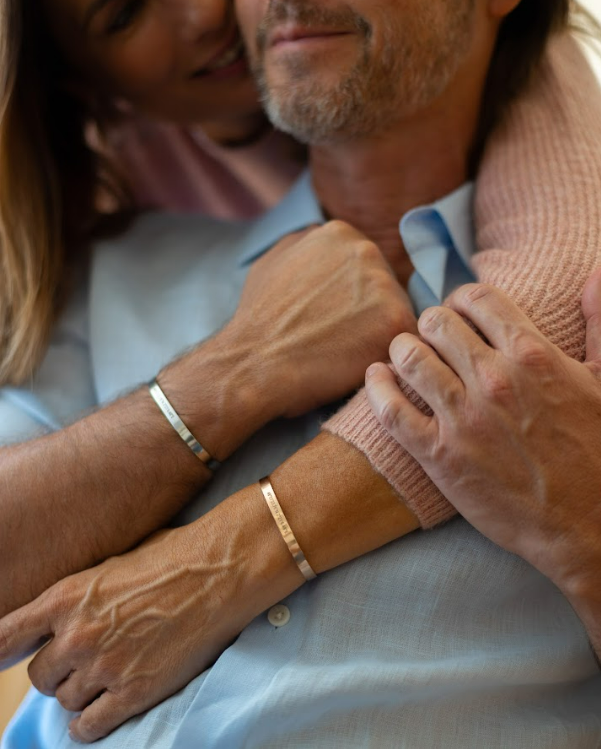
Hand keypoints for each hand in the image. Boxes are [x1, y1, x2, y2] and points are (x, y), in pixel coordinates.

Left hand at [0, 490, 300, 742]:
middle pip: (38, 675)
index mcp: (66, 596)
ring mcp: (104, 666)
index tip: (1, 658)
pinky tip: (103, 708)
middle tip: (84, 659)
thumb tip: (59, 616)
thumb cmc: (173, 557)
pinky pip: (88, 726)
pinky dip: (90, 722)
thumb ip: (78, 596)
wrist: (219, 571)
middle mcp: (77, 634)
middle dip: (58, 669)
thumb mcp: (113, 564)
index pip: (4, 636)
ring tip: (107, 675)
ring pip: (65, 699)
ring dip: (80, 692)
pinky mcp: (134, 692)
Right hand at [228, 221, 416, 417]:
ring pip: (398, 312)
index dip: (353, 296)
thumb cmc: (258, 319)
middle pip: (386, 285)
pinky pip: (405, 339)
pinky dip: (388, 355)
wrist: (254, 362)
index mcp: (340, 233)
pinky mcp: (397, 321)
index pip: (364, 264)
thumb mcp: (273, 260)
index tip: (337, 316)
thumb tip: (323, 242)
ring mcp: (385, 285)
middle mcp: (367, 251)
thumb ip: (305, 244)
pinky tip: (359, 365)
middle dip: (370, 311)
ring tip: (348, 354)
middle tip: (344, 338)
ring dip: (381, 333)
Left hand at [365, 278, 600, 600]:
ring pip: (409, 357)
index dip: (462, 299)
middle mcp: (493, 380)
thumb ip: (600, 322)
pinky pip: (390, 410)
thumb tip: (594, 275)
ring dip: (402, 349)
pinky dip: (377, 387)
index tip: (460, 311)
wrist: (588, 525)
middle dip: (431, 324)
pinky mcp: (438, 456)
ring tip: (405, 355)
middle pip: (436, 323)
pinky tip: (376, 377)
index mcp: (532, 355)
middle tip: (432, 336)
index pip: (476, 299)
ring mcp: (462, 418)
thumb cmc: (599, 451)